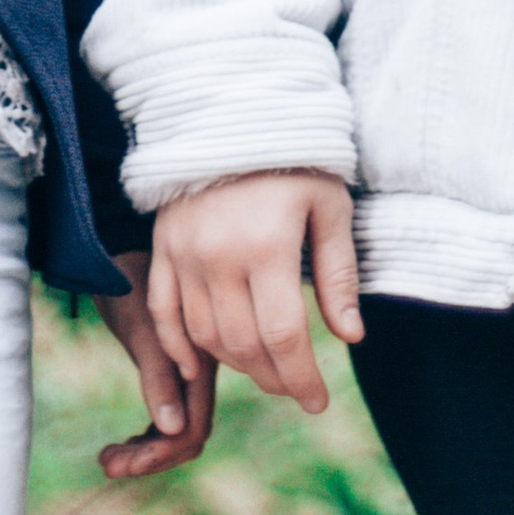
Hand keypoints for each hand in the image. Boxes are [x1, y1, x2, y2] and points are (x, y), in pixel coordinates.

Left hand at [95, 255, 218, 479]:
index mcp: (199, 362)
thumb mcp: (141, 327)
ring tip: (107, 459)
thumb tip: (172, 429)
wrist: (120, 243)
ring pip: (174, 428)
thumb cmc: (128, 278)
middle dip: (150, 457)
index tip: (124, 465)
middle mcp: (196, 371)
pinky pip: (164, 414)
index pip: (191, 428)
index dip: (160, 454)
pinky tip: (121, 441)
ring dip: (145, 449)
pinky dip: (145, 433)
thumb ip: (159, 376)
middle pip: (185, 434)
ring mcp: (184, 370)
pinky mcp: (167, 366)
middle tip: (107, 463)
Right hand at [149, 170, 362, 413]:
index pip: (283, 336)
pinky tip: (196, 369)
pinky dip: (177, 346)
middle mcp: (218, 257)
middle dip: (274, 378)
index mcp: (267, 247)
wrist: (232, 112)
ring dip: (235, 365)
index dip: (302, 378)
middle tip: (296, 388)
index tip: (318, 402)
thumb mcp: (330, 207)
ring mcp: (183, 254)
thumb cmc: (293, 159)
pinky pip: (162, 312)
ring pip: (204, 335)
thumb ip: (338, 274)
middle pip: (243, 344)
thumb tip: (351, 337)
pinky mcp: (162, 248)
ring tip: (264, 371)